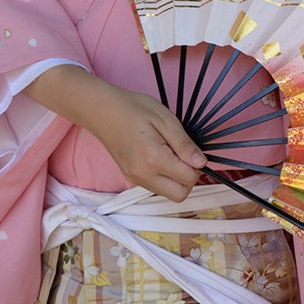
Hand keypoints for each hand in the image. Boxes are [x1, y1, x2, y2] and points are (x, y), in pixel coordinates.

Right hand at [22, 66, 204, 200]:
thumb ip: (184, 144)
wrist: (101, 110)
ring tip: (170, 153)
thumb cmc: (133, 108)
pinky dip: (165, 177)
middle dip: (189, 178)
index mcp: (153, 159)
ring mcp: (135, 178)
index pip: (189, 179)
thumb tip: (201, 163)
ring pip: (168, 193)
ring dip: (176, 179)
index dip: (197, 166)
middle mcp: (143, 175)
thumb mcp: (165, 120)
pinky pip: (156, 186)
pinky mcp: (130, 177)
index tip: (192, 150)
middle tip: (184, 155)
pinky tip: (160, 157)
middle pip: (179, 195)